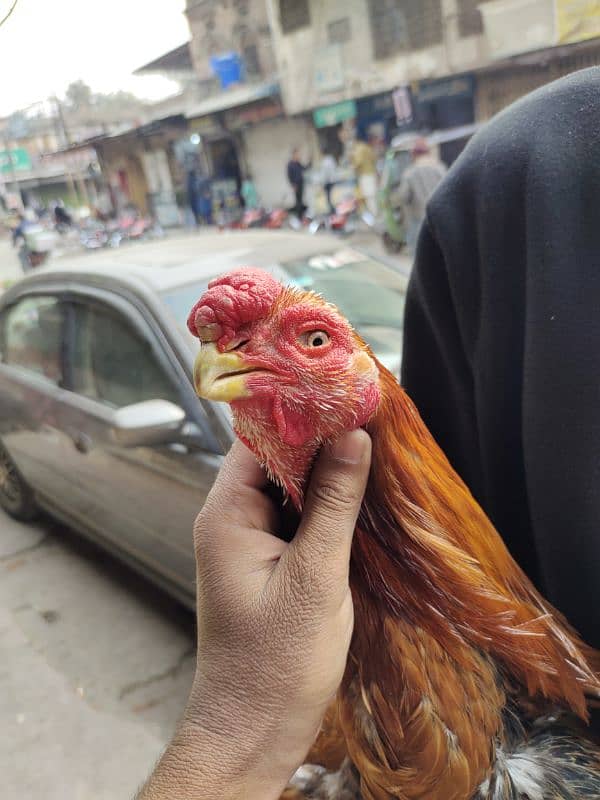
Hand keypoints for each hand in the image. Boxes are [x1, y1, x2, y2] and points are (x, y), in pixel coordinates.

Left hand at [138, 430, 370, 799]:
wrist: (254, 728)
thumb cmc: (278, 662)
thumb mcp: (314, 576)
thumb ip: (334, 504)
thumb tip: (354, 437)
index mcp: (227, 514)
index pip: (259, 440)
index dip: (301, 414)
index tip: (346, 394)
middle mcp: (232, 519)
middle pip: (276, 458)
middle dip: (321, 439)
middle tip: (372, 418)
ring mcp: (250, 540)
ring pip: (290, 487)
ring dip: (328, 472)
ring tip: (376, 447)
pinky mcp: (271, 561)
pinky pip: (297, 516)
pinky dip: (326, 503)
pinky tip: (363, 494)